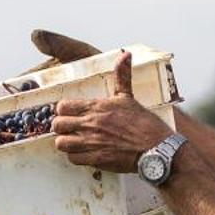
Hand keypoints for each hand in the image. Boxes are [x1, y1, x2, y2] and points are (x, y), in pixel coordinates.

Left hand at [52, 52, 171, 173]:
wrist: (156, 148)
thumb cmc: (144, 124)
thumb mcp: (129, 96)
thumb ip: (122, 76)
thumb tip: (125, 56)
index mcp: (97, 107)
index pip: (63, 106)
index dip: (63, 110)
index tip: (68, 113)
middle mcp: (91, 124)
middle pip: (58, 125)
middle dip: (61, 126)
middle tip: (68, 128)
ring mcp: (92, 143)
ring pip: (62, 143)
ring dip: (66, 142)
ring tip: (73, 141)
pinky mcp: (96, 159)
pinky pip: (73, 159)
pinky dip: (76, 157)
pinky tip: (83, 153)